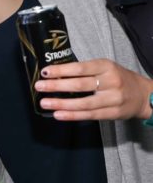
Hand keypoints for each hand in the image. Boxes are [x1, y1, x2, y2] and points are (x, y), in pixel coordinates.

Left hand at [36, 58, 152, 120]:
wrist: (144, 95)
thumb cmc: (118, 78)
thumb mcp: (104, 68)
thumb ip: (84, 71)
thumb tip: (55, 74)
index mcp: (106, 66)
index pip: (81, 68)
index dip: (62, 70)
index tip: (45, 72)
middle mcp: (111, 82)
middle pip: (80, 85)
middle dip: (57, 86)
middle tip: (39, 86)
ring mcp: (113, 99)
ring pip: (84, 103)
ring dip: (61, 103)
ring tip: (45, 103)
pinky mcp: (113, 113)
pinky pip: (90, 115)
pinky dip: (72, 116)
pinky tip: (58, 115)